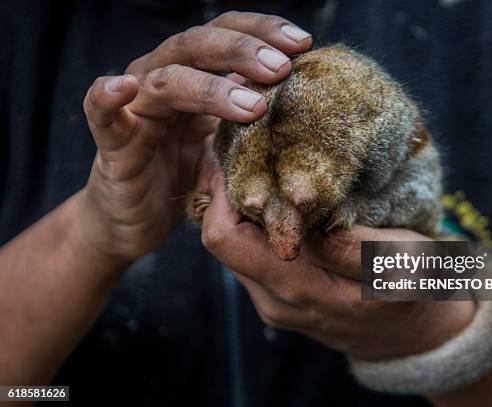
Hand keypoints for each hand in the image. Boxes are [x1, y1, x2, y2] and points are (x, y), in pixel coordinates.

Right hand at [76, 12, 311, 265]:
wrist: (138, 219)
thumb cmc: (188, 178)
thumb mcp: (231, 149)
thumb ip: (255, 126)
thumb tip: (308, 108)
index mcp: (196, 76)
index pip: (227, 34)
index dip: (263, 32)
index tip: (304, 43)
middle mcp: (164, 79)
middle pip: (199, 45)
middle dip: (244, 52)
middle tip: (282, 68)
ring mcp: (138, 107)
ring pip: (167, 79)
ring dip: (209, 88)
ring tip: (251, 107)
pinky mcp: (112, 140)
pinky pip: (100, 111)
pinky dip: (107, 96)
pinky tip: (122, 88)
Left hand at [201, 172, 473, 360]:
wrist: (411, 336)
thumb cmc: (413, 292)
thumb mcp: (399, 263)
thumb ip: (348, 244)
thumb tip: (301, 211)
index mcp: (298, 289)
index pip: (227, 238)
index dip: (222, 192)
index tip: (239, 154)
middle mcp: (273, 299)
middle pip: (220, 239)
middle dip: (227, 194)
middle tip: (247, 154)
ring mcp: (272, 300)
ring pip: (233, 246)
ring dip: (241, 210)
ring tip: (263, 172)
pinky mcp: (276, 296)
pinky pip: (249, 255)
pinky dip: (255, 226)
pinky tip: (277, 202)